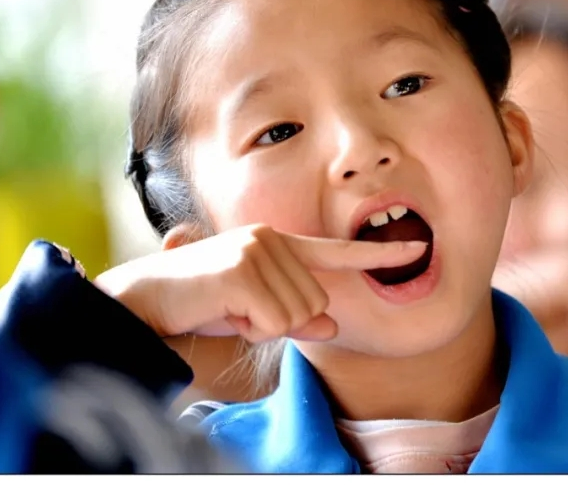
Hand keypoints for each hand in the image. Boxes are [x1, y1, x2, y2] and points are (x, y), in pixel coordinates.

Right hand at [95, 224, 426, 342]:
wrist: (147, 300)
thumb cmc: (203, 304)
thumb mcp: (256, 313)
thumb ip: (296, 315)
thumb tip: (332, 324)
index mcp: (281, 243)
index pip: (340, 252)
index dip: (381, 254)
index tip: (420, 249)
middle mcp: (274, 238)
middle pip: (316, 302)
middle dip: (280, 319)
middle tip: (240, 310)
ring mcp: (258, 249)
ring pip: (297, 315)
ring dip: (262, 325)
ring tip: (229, 308)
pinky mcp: (242, 268)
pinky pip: (274, 322)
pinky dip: (249, 329)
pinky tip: (222, 311)